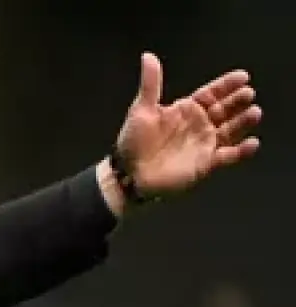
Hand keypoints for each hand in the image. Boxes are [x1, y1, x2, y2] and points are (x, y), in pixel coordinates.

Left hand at [116, 52, 260, 196]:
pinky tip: (252, 143)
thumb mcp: (141, 110)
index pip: (212, 93)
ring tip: (254, 112)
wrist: (129, 175)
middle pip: (225, 110)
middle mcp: (199, 125)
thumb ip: (150, 84)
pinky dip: (241, 151)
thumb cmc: (133, 142)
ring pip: (231, 130)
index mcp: (186, 110)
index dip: (227, 85)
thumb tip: (147, 56)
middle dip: (238, 102)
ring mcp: (204, 144)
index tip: (243, 76)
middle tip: (248, 94)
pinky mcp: (206, 164)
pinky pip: (228, 156)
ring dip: (243, 122)